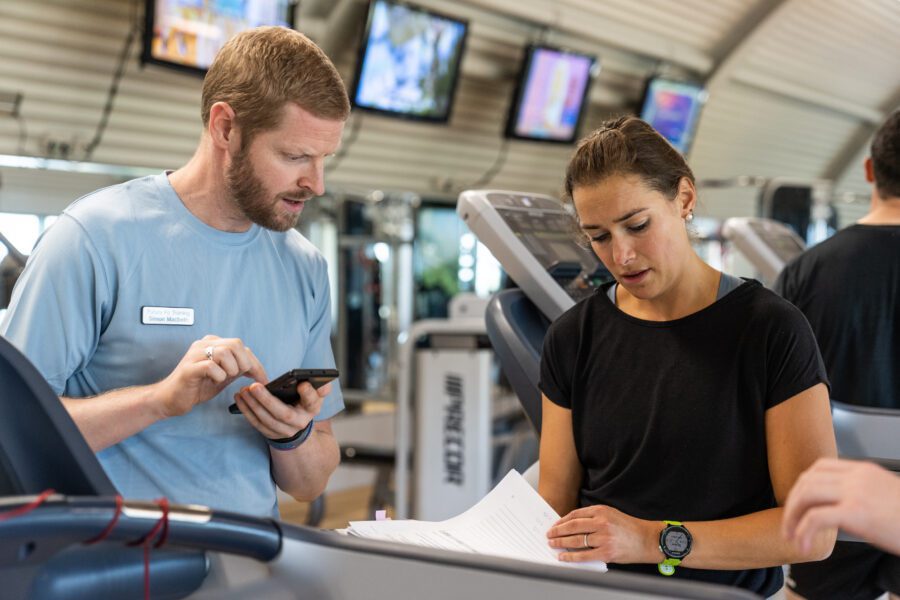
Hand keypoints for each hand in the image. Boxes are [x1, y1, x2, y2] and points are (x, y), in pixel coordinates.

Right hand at [155, 335, 266, 417]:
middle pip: (236, 344)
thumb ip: (238, 369)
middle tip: (238, 378)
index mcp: (213, 344)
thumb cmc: (197, 387)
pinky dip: (218, 375)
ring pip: (225, 352)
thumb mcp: (223, 376)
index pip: (242, 347)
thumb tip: (258, 370)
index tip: (262, 379)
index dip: (255, 363)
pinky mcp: (188, 368)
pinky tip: (214, 381)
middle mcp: (203, 345)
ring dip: (231, 369)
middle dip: (244, 364)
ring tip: (223, 378)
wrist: (170, 399)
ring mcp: (194, 355)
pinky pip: (210, 366)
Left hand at [233, 379, 329, 441]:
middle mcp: (299, 423)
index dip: (308, 394)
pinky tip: (239, 398)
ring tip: (244, 390)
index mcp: (312, 409)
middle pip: (283, 413)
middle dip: (267, 400)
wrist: (296, 426)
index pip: (312, 402)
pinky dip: (246, 410)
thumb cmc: (304, 403)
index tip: (302, 384)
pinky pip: (255, 423)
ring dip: (253, 405)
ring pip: (266, 419)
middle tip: (254, 386)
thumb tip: (325, 384)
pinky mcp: (269, 433)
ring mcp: (283, 431)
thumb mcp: (315, 396)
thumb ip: (320, 388)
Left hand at [547, 504, 659, 563]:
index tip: (555, 525)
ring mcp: (603, 538)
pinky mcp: (606, 552)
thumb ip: (594, 518)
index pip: (575, 515)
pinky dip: (571, 557)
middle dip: (557, 531)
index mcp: (601, 511)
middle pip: (572, 527)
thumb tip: (573, 526)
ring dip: (561, 543)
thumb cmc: (630, 528)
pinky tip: (563, 557)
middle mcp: (601, 522)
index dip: (562, 521)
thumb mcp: (612, 514)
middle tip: (549, 535)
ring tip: (553, 545)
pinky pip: (583, 555)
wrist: (648, 539)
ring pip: (576, 540)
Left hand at [783, 458, 899, 554]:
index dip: (803, 484)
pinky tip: (805, 546)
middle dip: (793, 503)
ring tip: (793, 536)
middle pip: (808, 480)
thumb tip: (838, 507)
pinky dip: (804, 531)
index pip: (820, 467)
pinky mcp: (857, 513)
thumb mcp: (885, 495)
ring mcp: (856, 493)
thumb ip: (861, 493)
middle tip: (789, 524)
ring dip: (793, 517)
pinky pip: (816, 518)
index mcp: (864, 470)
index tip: (798, 502)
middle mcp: (857, 477)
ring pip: (806, 495)